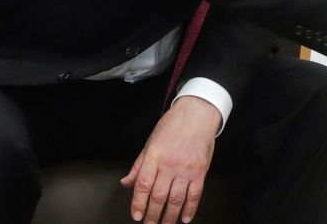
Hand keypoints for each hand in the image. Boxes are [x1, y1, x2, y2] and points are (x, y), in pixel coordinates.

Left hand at [120, 96, 219, 223]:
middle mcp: (169, 164)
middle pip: (159, 196)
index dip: (138, 203)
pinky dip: (190, 209)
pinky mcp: (200, 170)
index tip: (136, 215)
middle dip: (152, 214)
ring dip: (169, 216)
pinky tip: (185, 217)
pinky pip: (195, 194)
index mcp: (154, 156)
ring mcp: (186, 168)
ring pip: (176, 199)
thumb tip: (126, 183)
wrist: (197, 113)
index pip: (143, 186)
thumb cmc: (173, 125)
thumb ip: (139, 165)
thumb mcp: (150, 142)